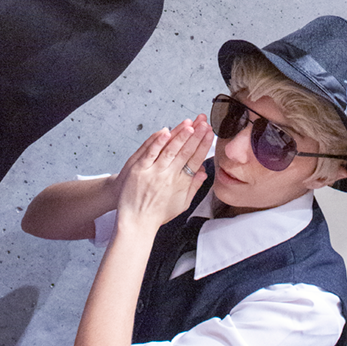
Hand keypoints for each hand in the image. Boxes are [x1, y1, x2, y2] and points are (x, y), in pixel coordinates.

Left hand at [116, 114, 212, 231]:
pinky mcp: (139, 170)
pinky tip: (166, 131)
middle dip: (196, 135)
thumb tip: (203, 173)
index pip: (196, 159)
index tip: (210, 133)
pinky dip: (157, 142)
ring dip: (181, 135)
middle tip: (204, 122)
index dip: (204, 144)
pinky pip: (150, 153)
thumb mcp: (182, 204)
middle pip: (186, 151)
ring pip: (170, 150)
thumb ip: (193, 187)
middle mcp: (169, 176)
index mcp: (181, 183)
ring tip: (190, 123)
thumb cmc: (158, 214)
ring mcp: (154, 172)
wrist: (137, 222)